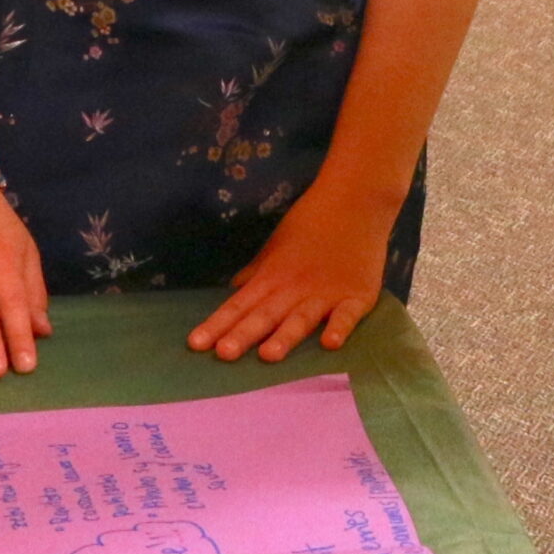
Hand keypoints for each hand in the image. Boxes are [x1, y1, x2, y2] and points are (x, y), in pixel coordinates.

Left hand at [187, 181, 398, 362]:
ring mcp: (327, 293)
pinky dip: (339, 327)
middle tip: (224, 355)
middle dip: (244, 334)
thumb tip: (234, 290)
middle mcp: (295, 287)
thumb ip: (258, 271)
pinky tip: (330, 344)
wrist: (355, 198)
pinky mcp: (358, 295)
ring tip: (269, 356)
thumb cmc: (312, 222)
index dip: (217, 324)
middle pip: (265, 314)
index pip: (239, 304)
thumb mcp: (277, 244)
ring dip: (285, 336)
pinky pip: (347, 314)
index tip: (195, 344)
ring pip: (301, 318)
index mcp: (272, 276)